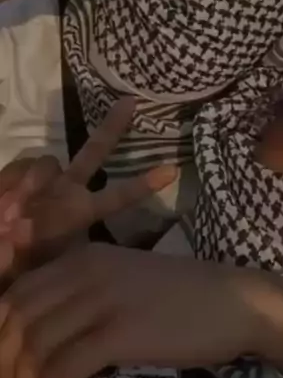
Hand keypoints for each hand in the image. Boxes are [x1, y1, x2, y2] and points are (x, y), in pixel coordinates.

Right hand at [0, 98, 176, 280]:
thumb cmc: (15, 272)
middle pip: (92, 152)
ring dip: (33, 181)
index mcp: (76, 217)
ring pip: (46, 161)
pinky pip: (17, 169)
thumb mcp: (24, 274)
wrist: (0, 255)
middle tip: (131, 103)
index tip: (171, 171)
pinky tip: (4, 204)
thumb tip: (12, 227)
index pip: (114, 198)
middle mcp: (65, 193)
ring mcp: (41, 182)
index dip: (140, 185)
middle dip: (111, 129)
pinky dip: (10, 183)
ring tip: (11, 215)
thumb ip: (15, 256)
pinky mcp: (15, 176)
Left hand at [0, 245, 282, 377]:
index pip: (17, 292)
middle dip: (3, 360)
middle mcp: (86, 269)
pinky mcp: (122, 329)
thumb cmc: (180, 297)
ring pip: (36, 343)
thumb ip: (82, 296)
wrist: (235, 301)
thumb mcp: (122, 281)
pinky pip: (64, 366)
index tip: (3, 367)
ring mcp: (104, 297)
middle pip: (18, 317)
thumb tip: (36, 338)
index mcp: (84, 256)